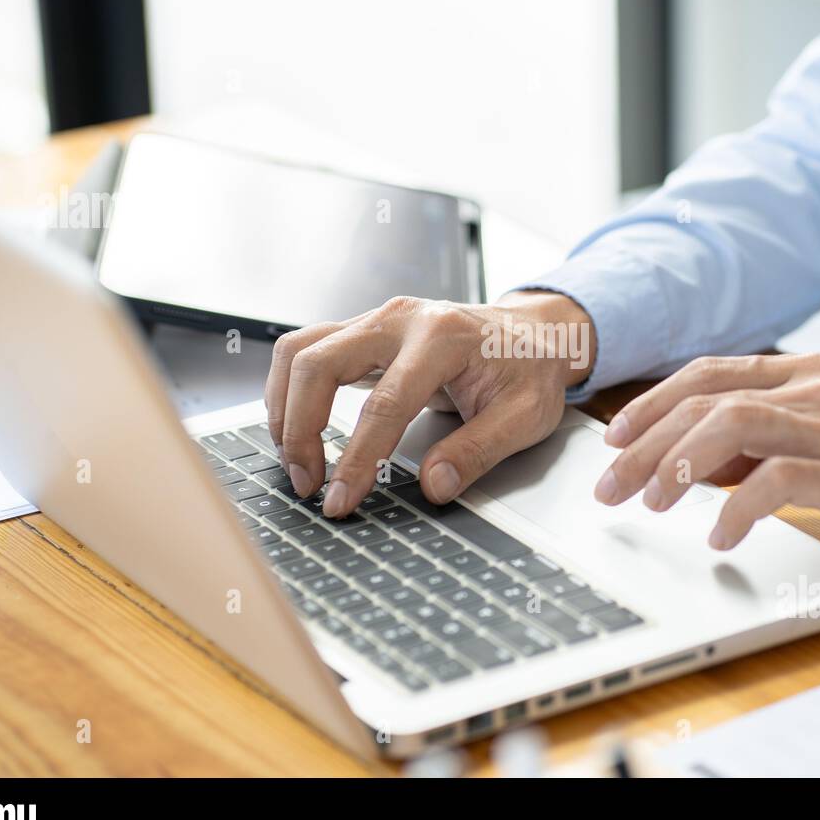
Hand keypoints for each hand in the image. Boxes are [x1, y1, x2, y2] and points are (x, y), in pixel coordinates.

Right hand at [265, 292, 594, 516]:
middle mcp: (401, 320)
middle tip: (306, 483)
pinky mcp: (364, 329)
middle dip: (299, 428)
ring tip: (295, 460)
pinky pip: (307, 350)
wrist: (535, 333)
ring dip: (284, 406)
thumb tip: (433, 486)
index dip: (356, 458)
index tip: (340, 500)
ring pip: (300, 349)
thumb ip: (479, 451)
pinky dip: (290, 389)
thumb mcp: (526, 417)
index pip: (384, 405)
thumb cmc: (530, 371)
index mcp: (443, 339)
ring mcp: (377, 319)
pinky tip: (297, 427)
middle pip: (319, 363)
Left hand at [594, 353, 819, 563]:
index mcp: (806, 372)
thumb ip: (762, 440)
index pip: (710, 373)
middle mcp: (816, 389)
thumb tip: (688, 462)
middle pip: (707, 401)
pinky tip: (719, 536)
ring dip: (679, 466)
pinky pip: (781, 479)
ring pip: (735, 424)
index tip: (616, 438)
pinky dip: (739, 507)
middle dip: (648, 444)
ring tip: (651, 505)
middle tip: (611, 486)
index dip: (654, 403)